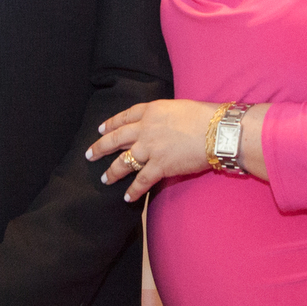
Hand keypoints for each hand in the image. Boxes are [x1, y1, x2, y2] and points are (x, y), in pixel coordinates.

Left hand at [87, 99, 224, 201]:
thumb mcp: (178, 108)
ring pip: (123, 162)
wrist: (216, 131)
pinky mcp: (160, 166)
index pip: (125, 116)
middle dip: (100, 147)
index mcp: (151, 111)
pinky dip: (133, 191)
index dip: (111, 123)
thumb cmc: (205, 117)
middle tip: (89, 154)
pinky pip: (141, 181)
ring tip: (104, 179)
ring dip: (112, 172)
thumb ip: (164, 116)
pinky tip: (126, 197)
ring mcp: (150, 148)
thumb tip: (162, 124)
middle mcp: (145, 128)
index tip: (101, 129)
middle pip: (116, 138)